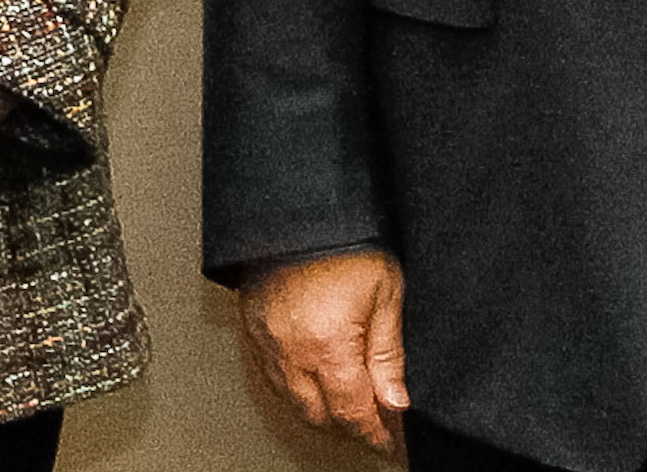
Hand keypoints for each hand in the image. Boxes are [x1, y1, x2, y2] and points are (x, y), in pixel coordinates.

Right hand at [239, 248, 407, 454]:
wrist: (301, 208)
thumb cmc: (346, 241)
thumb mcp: (385, 295)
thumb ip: (388, 355)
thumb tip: (395, 401)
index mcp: (329, 344)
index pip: (352, 411)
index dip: (373, 433)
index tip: (387, 439)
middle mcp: (291, 349)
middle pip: (318, 414)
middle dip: (346, 426)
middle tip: (369, 424)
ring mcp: (266, 340)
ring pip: (290, 399)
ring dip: (318, 409)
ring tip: (342, 403)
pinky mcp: (251, 327)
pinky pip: (269, 375)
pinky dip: (292, 387)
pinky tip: (310, 381)